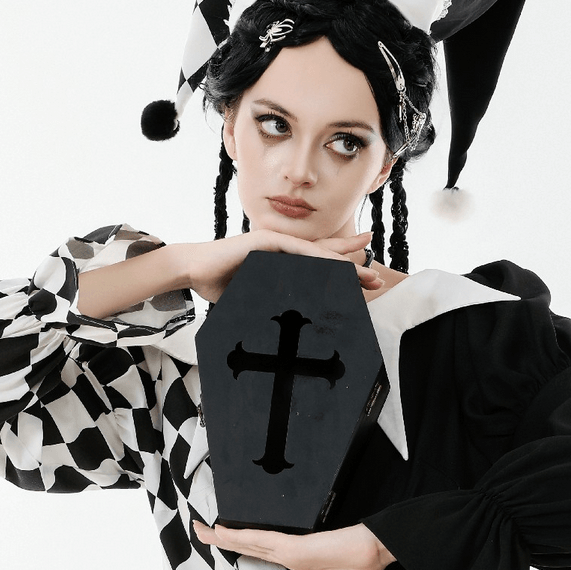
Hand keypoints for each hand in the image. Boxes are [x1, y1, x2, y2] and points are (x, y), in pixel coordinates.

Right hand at [163, 229, 382, 304]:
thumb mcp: (255, 298)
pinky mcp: (265, 241)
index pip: (318, 265)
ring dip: (342, 264)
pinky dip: (316, 258)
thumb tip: (290, 328)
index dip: (342, 271)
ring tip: (364, 273)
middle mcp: (283, 250)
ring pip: (316, 254)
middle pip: (325, 257)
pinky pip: (296, 251)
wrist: (194, 270)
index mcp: (283, 262)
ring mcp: (276, 244)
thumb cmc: (220, 286)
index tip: (365, 279)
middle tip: (376, 278)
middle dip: (352, 266)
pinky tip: (335, 264)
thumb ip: (273, 304)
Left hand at [191, 519, 396, 569]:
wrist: (378, 553)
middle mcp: (287, 550)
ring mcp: (289, 547)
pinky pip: (262, 540)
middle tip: (198, 529)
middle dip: (221, 538)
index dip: (237, 545)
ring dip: (223, 535)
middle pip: (247, 542)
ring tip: (201, 529)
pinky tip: (224, 532)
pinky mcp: (295, 546)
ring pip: (249, 540)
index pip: (258, 551)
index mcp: (294, 559)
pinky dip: (241, 536)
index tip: (218, 540)